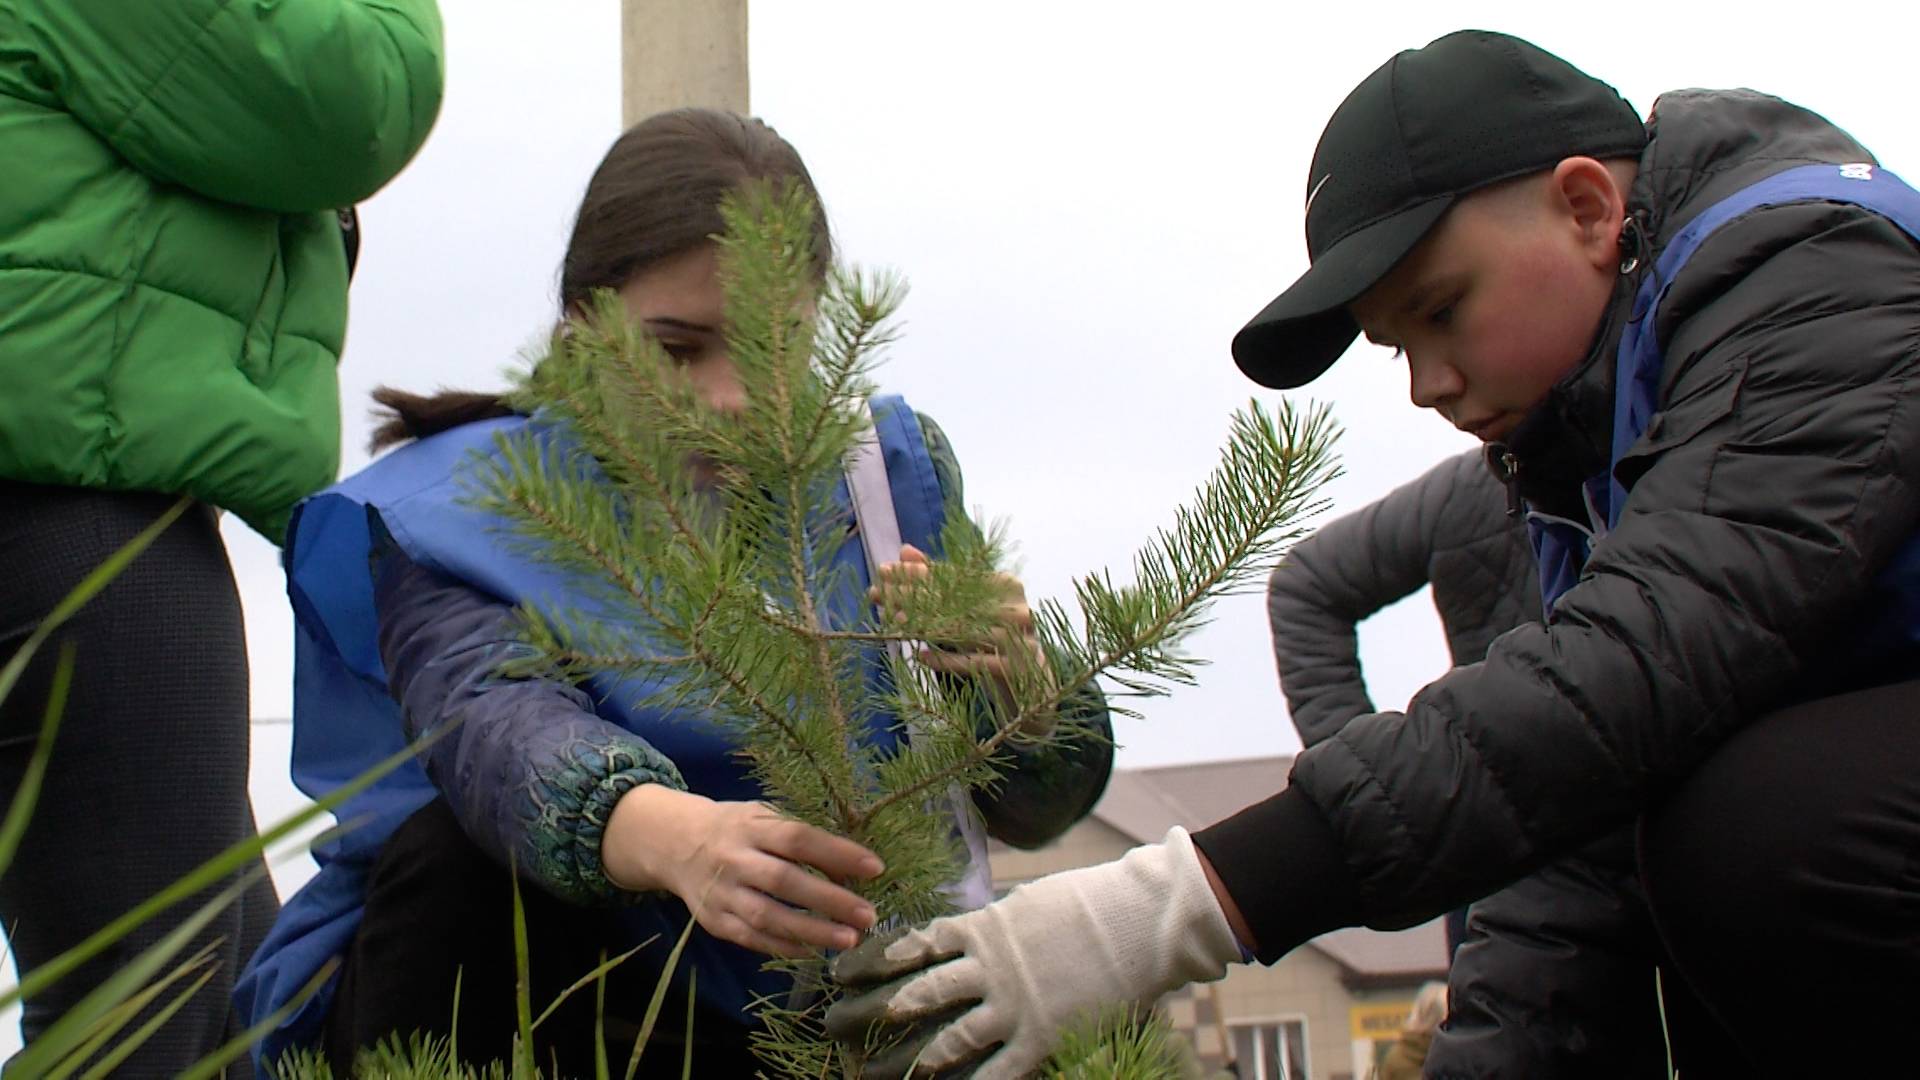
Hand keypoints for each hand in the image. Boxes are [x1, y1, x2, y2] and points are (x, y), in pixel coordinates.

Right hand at [600, 785, 882, 956]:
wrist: (673, 843)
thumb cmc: (735, 828)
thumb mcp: (763, 817)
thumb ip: (800, 837)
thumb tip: (852, 868)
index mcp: (751, 825)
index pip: (798, 838)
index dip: (836, 853)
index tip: (875, 868)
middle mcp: (734, 859)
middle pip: (784, 881)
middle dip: (830, 900)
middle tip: (868, 915)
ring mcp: (721, 893)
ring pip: (768, 916)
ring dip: (812, 931)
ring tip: (849, 939)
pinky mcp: (714, 921)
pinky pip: (752, 938)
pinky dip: (785, 947)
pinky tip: (814, 951)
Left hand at [824, 828, 1240, 1078]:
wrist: (1138, 922)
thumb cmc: (1087, 903)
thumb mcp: (1026, 901)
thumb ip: (989, 921)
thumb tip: (960, 930)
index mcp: (982, 928)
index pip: (911, 945)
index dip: (870, 960)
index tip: (838, 971)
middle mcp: (988, 969)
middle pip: (913, 994)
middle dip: (867, 1012)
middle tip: (832, 1026)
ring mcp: (1013, 1006)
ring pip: (945, 1040)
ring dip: (905, 1062)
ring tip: (869, 1076)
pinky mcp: (1041, 1037)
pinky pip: (995, 1072)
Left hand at [871, 543, 1056, 733]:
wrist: (1031, 684)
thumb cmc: (992, 637)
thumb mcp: (970, 608)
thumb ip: (941, 579)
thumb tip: (905, 550)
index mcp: (1007, 586)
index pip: (955, 576)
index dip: (918, 573)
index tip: (884, 571)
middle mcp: (1015, 610)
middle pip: (953, 600)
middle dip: (911, 594)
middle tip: (877, 592)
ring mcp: (1017, 640)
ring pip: (961, 629)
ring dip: (923, 624)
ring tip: (895, 620)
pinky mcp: (1012, 668)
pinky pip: (971, 661)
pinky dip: (944, 659)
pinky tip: (919, 655)